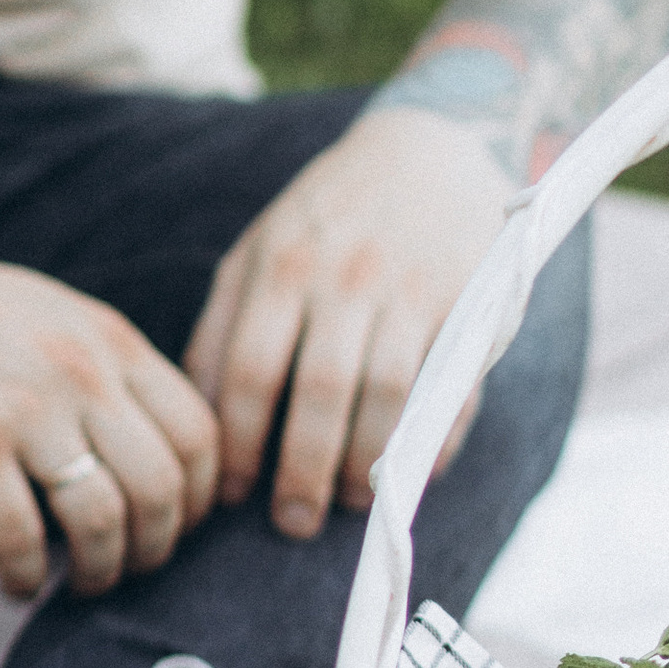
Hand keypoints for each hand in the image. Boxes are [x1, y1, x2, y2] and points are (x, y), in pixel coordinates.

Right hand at [0, 222, 218, 598]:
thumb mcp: (64, 320)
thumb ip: (116, 369)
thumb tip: (166, 440)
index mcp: (115, 343)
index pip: (198, 433)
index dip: (203, 495)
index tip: (185, 525)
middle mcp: (84, 374)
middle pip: (162, 485)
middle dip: (159, 545)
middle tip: (140, 567)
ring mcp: (28, 409)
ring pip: (103, 517)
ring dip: (101, 569)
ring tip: (85, 583)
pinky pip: (21, 536)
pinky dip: (26, 576)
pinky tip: (18, 584)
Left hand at [186, 105, 512, 538]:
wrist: (435, 145)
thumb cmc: (329, 214)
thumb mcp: (260, 248)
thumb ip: (224, 325)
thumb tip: (198, 416)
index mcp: (283, 264)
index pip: (251, 373)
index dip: (238, 445)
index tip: (230, 495)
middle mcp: (346, 277)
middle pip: (318, 395)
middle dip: (302, 473)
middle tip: (291, 522)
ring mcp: (412, 289)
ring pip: (386, 399)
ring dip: (366, 467)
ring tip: (347, 502)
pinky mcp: (470, 301)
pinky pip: (449, 389)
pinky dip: (431, 444)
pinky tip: (409, 476)